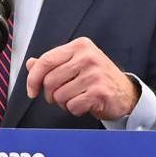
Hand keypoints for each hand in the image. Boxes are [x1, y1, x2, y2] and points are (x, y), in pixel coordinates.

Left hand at [24, 37, 140, 119]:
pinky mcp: (100, 91)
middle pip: (50, 81)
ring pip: (60, 96)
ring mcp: (95, 74)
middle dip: (50, 95)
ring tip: (76, 98)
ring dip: (64, 103)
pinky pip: (73, 106)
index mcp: (79, 46)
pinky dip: (75, 110)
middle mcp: (87, 57)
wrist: (125, 93)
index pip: (46, 61)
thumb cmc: (98, 78)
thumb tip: (30, 64)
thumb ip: (53, 63)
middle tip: (60, 97)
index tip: (32, 91)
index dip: (33, 78)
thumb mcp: (76, 64)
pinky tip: (85, 104)